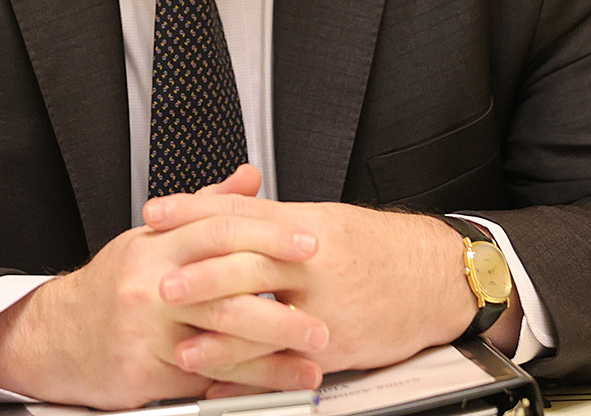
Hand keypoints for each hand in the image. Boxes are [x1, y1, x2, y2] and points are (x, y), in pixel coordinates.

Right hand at [0, 167, 329, 408]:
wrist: (57, 335)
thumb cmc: (114, 286)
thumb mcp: (153, 238)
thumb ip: (206, 209)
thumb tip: (249, 178)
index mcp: (157, 245)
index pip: (220, 230)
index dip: (268, 236)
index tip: (308, 245)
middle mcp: (150, 284)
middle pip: (225, 289)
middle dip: (280, 303)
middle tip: (321, 313)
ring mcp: (146, 329)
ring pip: (219, 339)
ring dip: (273, 351)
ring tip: (312, 354)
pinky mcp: (142, 370)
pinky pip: (204, 377)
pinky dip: (245, 381)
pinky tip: (276, 381)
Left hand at [144, 194, 496, 376]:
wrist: (435, 276)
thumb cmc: (376, 248)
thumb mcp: (323, 220)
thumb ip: (271, 218)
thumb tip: (219, 206)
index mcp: (305, 224)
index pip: (240, 212)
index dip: (193, 211)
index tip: (155, 213)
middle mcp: (313, 261)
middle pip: (249, 263)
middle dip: (201, 277)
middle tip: (160, 285)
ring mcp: (326, 305)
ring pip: (266, 320)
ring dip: (220, 337)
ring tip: (182, 347)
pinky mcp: (339, 343)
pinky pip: (288, 362)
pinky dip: (252, 376)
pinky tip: (224, 384)